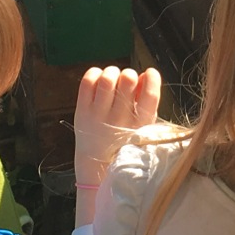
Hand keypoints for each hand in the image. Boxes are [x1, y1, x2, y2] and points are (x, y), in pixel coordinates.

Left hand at [74, 66, 161, 186]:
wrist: (96, 162)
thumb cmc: (123, 139)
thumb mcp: (142, 126)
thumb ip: (146, 103)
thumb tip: (144, 75)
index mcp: (140, 124)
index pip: (150, 95)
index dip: (152, 78)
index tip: (149, 73)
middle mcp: (119, 119)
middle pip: (128, 80)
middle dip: (129, 74)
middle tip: (126, 80)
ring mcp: (99, 115)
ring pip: (107, 78)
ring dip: (112, 72)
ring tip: (112, 78)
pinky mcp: (82, 110)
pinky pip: (88, 81)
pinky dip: (95, 73)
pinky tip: (99, 79)